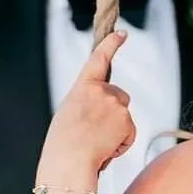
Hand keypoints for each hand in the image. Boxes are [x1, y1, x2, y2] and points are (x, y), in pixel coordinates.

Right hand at [41, 31, 136, 177]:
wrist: (69, 160)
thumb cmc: (63, 143)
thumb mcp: (70, 112)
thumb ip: (88, 103)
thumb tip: (104, 111)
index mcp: (82, 86)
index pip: (99, 59)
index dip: (111, 44)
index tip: (121, 33)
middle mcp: (101, 90)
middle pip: (120, 97)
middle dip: (115, 112)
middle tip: (95, 131)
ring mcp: (116, 104)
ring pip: (124, 117)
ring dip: (116, 130)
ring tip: (95, 143)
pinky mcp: (126, 120)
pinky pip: (129, 133)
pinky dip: (120, 143)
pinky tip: (104, 149)